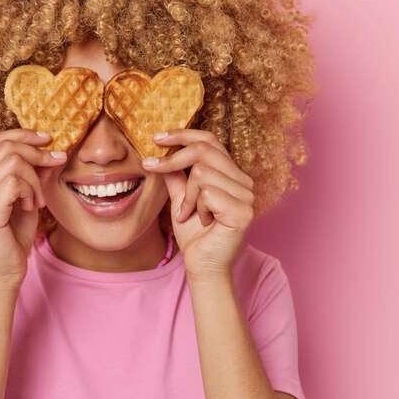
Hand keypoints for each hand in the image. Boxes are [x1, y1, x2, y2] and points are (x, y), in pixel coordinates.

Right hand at [0, 129, 66, 288]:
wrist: (2, 275)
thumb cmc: (13, 240)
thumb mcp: (27, 201)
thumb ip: (34, 178)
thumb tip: (51, 153)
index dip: (23, 134)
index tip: (48, 140)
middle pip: (5, 146)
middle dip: (36, 152)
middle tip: (55, 163)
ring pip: (12, 161)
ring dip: (34, 178)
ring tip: (37, 200)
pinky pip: (13, 182)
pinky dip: (30, 190)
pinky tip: (32, 208)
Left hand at [142, 129, 255, 280]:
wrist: (202, 265)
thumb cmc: (194, 234)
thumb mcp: (180, 198)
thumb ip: (175, 175)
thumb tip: (160, 152)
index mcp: (231, 174)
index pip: (210, 140)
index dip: (183, 134)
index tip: (156, 138)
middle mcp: (244, 181)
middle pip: (204, 150)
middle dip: (173, 161)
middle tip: (151, 167)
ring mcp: (247, 195)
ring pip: (202, 173)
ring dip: (187, 196)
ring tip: (189, 214)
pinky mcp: (244, 211)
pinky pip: (208, 193)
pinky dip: (197, 208)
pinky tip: (203, 222)